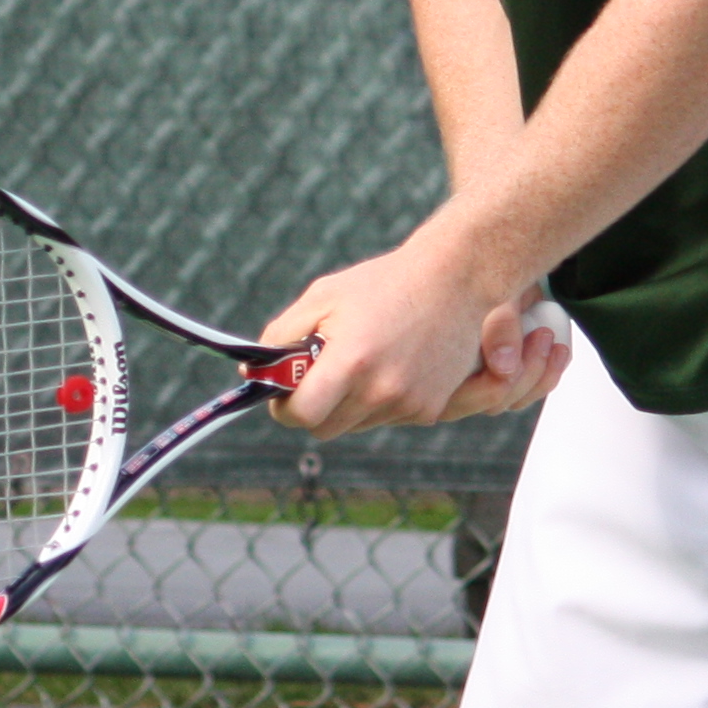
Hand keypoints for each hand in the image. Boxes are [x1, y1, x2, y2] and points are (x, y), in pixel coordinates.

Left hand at [263, 237, 570, 438]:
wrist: (454, 279)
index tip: (283, 392)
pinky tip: (389, 366)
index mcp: (351, 362)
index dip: (284, 408)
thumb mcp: (322, 297)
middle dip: (313, 408)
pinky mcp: (429, 410)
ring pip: (355, 426)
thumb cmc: (381, 284)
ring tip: (362, 361)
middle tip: (318, 374)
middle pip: (324, 429)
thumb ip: (281, 336)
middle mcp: (381, 391)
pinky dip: (378, 402)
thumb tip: (252, 374)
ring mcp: (408, 404)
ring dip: (347, 406)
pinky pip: (386, 420)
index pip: (301, 415)